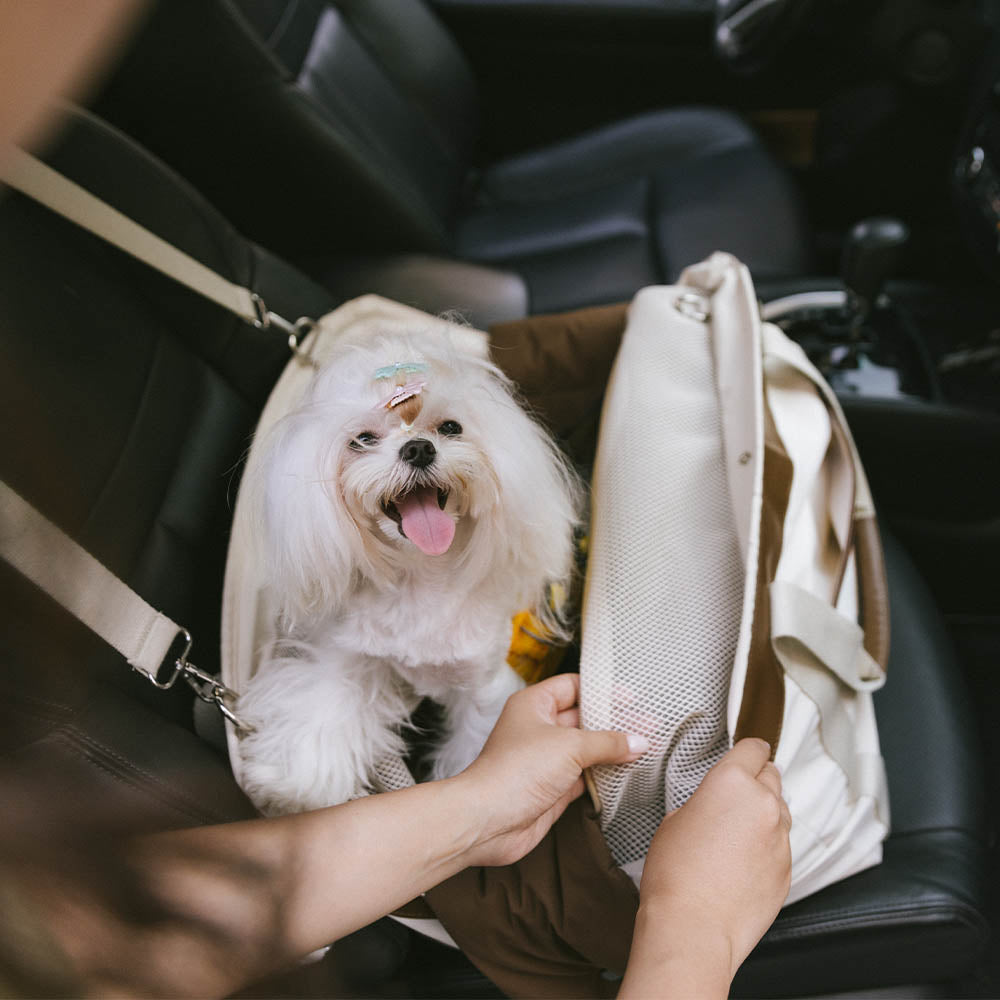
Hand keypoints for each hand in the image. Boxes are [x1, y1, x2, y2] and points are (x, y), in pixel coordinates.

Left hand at [455, 672, 647, 866]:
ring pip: (586, 749)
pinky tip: (629, 773)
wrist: (488, 821)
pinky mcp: (552, 788)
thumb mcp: (569, 746)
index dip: (602, 691)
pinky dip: (605, 775)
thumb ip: (608, 743)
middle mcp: (539, 728)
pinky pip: (585, 776)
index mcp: (534, 704)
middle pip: (583, 718)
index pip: (573, 686)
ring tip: (647, 748)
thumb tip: (639, 741)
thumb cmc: (517, 771)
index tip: (632, 698)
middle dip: (615, 722)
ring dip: (613, 750)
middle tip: (649, 725)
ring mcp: (546, 759)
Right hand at [623, 739, 791, 996]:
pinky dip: (766, 848)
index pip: (754, 748)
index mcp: (732, 782)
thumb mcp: (674, 820)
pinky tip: (741, 865)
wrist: (695, 928)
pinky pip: (780, 846)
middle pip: (771, 776)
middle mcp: (764, 804)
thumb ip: (704, 801)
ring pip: (779, 812)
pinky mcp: (788, 869)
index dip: (748, 750)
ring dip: (762, 815)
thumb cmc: (675, 875)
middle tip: (732, 798)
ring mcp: (781, 838)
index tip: (746, 753)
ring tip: (734, 837)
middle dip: (755, 781)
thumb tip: (715, 806)